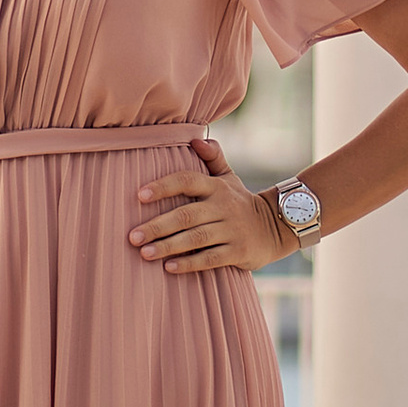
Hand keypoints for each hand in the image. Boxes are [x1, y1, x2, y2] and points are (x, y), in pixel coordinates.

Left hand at [128, 135, 285, 276]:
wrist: (275, 227)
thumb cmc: (239, 202)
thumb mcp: (229, 178)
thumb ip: (212, 158)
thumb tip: (196, 139)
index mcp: (216, 187)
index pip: (186, 180)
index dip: (163, 187)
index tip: (139, 196)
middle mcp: (223, 207)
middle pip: (186, 215)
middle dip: (157, 226)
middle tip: (133, 236)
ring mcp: (231, 230)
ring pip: (195, 238)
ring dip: (168, 246)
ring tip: (144, 253)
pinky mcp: (238, 252)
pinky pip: (210, 259)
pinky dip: (189, 264)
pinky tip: (168, 268)